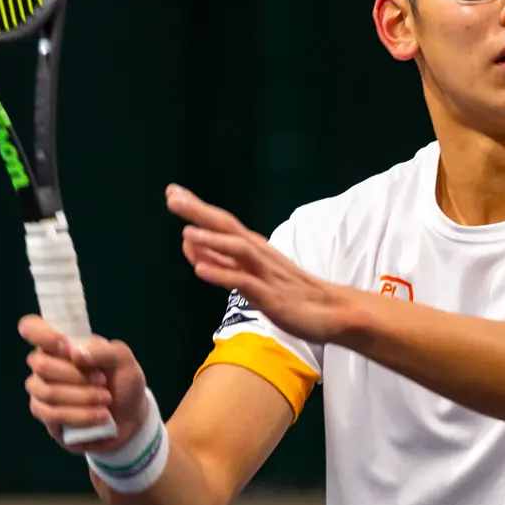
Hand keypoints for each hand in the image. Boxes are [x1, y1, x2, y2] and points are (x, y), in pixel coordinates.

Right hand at [19, 315, 150, 453]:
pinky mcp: (44, 414)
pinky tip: (99, 416)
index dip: (41, 334)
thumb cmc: (122, 380)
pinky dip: (80, 415)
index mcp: (61, 342)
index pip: (31, 327)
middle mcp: (45, 363)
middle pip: (41, 365)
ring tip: (106, 399)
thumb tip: (75, 354)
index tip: (66, 347)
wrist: (130, 416)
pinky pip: (51, 414)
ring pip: (47, 392)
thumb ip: (103, 350)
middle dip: (76, 375)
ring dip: (82, 397)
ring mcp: (41, 389)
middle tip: (102, 380)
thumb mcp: (123, 360)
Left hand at [167, 184, 357, 345]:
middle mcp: (259, 255)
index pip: (222, 223)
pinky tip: (201, 271)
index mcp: (254, 249)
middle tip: (172, 195)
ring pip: (237, 251)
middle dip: (199, 211)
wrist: (333, 312)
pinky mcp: (272, 296)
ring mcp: (266, 274)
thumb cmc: (292, 294)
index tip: (173, 192)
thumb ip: (222, 263)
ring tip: (186, 232)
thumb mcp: (252, 276)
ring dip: (211, 241)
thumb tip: (192, 248)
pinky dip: (222, 274)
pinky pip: (244, 283)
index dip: (197, 208)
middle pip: (227, 227)